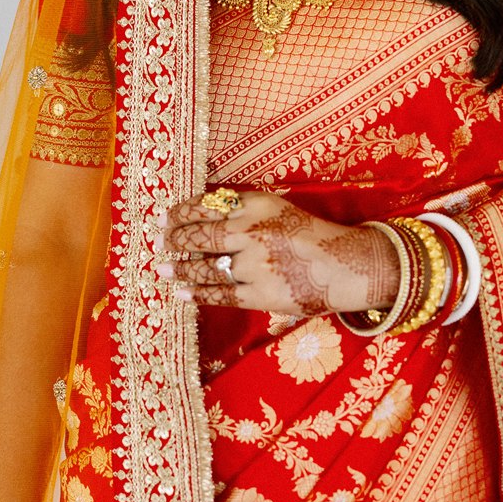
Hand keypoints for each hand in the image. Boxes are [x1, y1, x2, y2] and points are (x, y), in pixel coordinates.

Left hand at [161, 191, 398, 318]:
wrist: (344, 266)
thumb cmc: (309, 234)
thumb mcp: (277, 208)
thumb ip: (243, 209)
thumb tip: (201, 215)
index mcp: (257, 206)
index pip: (207, 207)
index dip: (181, 212)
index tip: (165, 217)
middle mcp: (253, 233)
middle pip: (200, 237)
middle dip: (174, 240)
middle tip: (159, 242)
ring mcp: (255, 266)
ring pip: (205, 268)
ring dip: (180, 269)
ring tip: (163, 269)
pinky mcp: (260, 295)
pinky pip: (221, 295)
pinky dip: (198, 294)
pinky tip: (181, 293)